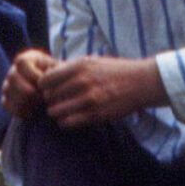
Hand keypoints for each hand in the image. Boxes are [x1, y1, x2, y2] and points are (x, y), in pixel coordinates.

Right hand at [1, 49, 56, 120]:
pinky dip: (20, 111)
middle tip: (44, 98)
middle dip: (31, 91)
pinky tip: (32, 112)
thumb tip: (49, 76)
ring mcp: (7, 85)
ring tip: (40, 105)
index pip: (21, 62)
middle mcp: (13, 70)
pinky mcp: (5, 99)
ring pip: (9, 93)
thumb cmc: (57, 79)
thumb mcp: (59, 70)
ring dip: (26, 102)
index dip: (34, 74)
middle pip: (13, 78)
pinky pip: (6, 105)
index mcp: (26, 59)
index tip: (46, 84)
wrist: (53, 92)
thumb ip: (56, 70)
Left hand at [36, 55, 160, 129]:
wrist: (140, 83)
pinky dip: (65, 123)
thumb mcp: (91, 62)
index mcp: (79, 66)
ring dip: (56, 113)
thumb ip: (70, 69)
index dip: (44, 87)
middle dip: (50, 101)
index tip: (50, 89)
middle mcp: (81, 82)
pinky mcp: (96, 115)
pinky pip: (68, 123)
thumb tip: (47, 76)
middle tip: (57, 102)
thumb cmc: (114, 72)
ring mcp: (89, 99)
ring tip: (64, 111)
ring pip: (55, 112)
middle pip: (48, 97)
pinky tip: (72, 118)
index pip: (45, 80)